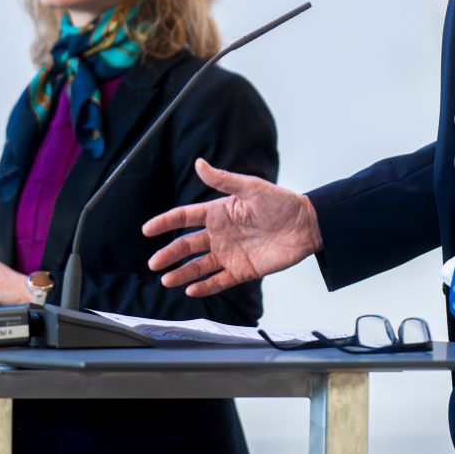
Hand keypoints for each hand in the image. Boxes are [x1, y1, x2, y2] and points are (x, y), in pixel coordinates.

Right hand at [142, 158, 322, 296]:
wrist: (307, 226)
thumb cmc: (281, 202)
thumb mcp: (251, 187)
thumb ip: (224, 180)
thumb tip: (199, 163)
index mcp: (219, 212)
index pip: (185, 217)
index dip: (165, 223)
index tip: (147, 230)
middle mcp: (221, 234)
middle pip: (188, 245)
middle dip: (169, 254)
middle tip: (153, 263)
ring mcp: (231, 253)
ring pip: (200, 266)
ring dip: (183, 274)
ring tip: (166, 280)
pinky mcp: (243, 270)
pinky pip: (220, 280)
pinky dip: (205, 286)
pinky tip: (192, 290)